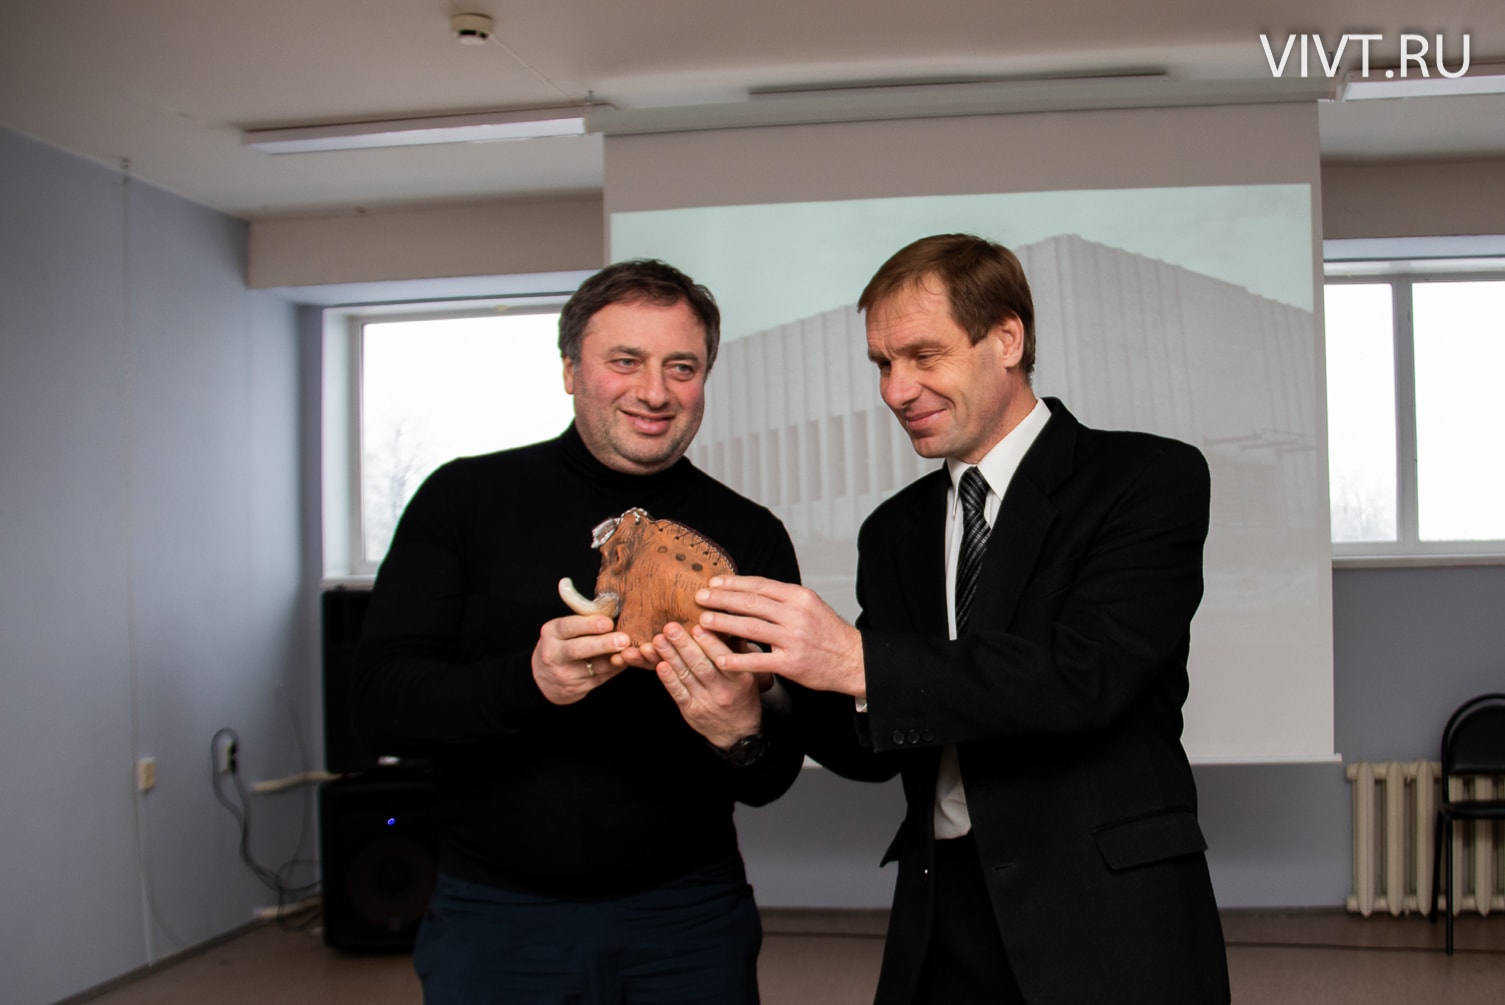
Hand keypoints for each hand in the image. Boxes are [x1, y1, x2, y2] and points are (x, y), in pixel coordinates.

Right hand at [531, 614, 630, 704]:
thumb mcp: (563, 630)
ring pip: (595, 667)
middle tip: (624, 639)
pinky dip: (616, 668)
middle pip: (579, 649)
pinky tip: (627, 660)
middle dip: (603, 644)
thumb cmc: (561, 645)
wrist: (543, 678)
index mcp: (550, 633)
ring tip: (632, 650)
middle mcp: (553, 655)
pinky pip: (601, 677)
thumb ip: (584, 621)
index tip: (609, 622)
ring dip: (616, 658)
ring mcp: (564, 674)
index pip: (568, 627)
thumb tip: (614, 611)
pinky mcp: (576, 689)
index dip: (589, 624)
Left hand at [650, 622, 762, 749]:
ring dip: (670, 656)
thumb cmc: (742, 696)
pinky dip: (668, 679)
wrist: (737, 733)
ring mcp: (706, 701)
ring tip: (659, 640)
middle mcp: (723, 690)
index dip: (710, 642)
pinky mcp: (691, 710)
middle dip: (684, 644)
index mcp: (741, 678)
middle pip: (701, 665)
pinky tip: (659, 665)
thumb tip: (729, 624)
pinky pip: (678, 692)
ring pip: (686, 675)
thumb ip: (740, 651)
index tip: (698, 625)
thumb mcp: (751, 675)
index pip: (724, 657)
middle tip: (671, 627)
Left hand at [696, 576, 865, 696]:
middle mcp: (796, 615)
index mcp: (799, 597)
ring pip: (751, 628)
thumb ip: (782, 598)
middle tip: (700, 598)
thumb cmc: (827, 632)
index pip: (760, 585)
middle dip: (722, 599)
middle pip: (751, 603)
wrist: (852, 659)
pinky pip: (759, 660)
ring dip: (724, 624)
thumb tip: (749, 589)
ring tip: (704, 621)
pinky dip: (737, 659)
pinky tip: (720, 657)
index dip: (733, 583)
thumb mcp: (809, 605)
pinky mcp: (791, 664)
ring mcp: (793, 640)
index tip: (713, 583)